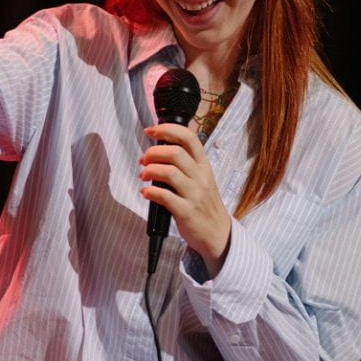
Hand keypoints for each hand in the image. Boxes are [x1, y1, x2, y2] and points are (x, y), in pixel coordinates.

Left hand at [139, 123, 231, 272]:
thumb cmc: (204, 203)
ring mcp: (194, 194)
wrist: (216, 232)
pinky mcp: (186, 211)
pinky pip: (165, 196)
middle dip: (153, 152)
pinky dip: (150, 192)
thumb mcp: (201, 177)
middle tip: (144, 160)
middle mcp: (201, 176)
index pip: (188, 137)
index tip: (151, 130)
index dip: (167, 129)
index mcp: (203, 164)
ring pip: (169, 172)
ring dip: (150, 171)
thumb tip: (158, 148)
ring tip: (143, 175)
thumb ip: (185, 163)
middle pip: (175, 153)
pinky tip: (145, 192)